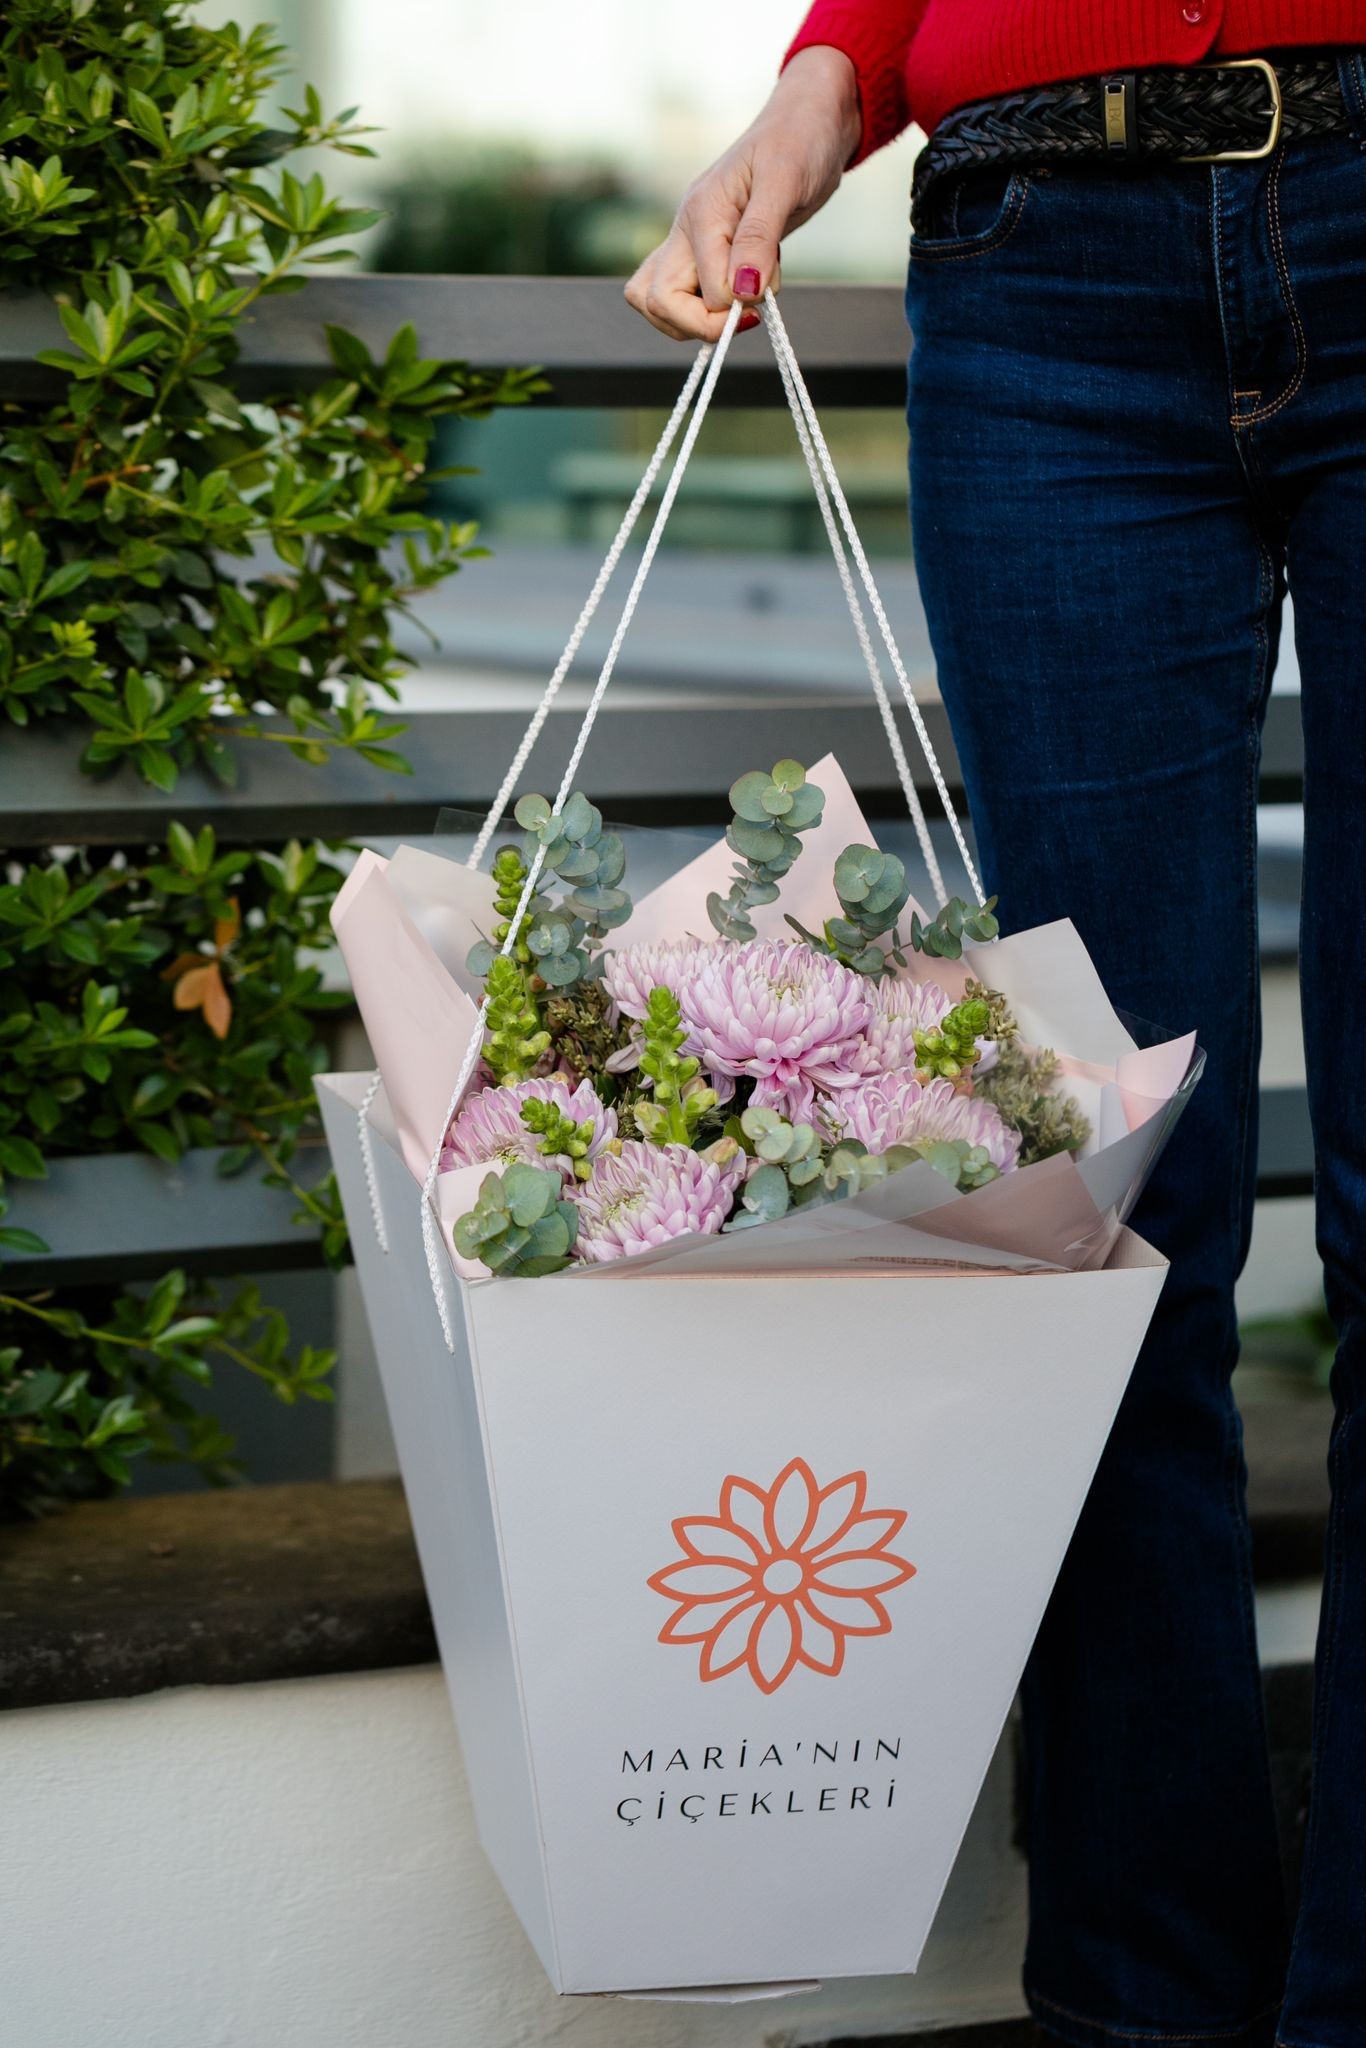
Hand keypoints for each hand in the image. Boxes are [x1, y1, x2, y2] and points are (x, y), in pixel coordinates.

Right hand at [625, 46, 860, 342]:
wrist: (808, 121)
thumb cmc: (800, 140)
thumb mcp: (785, 182)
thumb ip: (760, 238)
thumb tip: (742, 290)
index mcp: (701, 213)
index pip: (703, 290)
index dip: (733, 309)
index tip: (766, 301)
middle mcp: (685, 229)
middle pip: (656, 301)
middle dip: (701, 325)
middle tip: (748, 316)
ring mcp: (689, 241)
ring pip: (657, 300)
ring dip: (696, 321)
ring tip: (743, 304)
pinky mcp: (703, 250)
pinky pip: (682, 293)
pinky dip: (707, 308)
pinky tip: (744, 290)